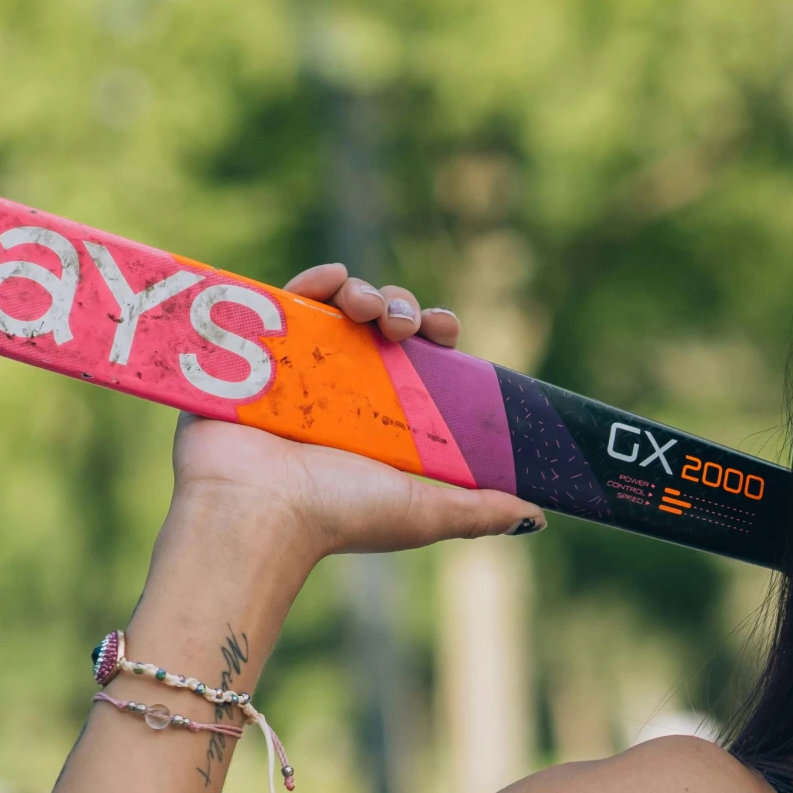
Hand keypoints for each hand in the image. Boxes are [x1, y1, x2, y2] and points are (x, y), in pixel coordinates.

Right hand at [163, 265, 540, 566]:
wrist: (259, 513)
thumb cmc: (342, 515)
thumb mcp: (427, 513)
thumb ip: (481, 509)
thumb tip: (536, 515)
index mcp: (387, 422)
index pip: (423, 363)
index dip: (439, 337)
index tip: (447, 331)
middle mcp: (345, 393)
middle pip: (385, 327)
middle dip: (404, 309)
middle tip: (404, 326)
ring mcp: (300, 372)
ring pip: (342, 310)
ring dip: (366, 293)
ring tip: (367, 309)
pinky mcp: (256, 354)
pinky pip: (284, 303)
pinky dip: (312, 281)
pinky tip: (332, 277)